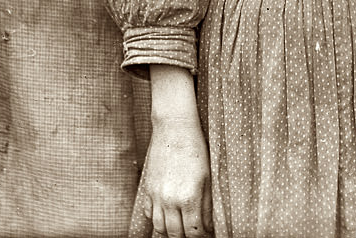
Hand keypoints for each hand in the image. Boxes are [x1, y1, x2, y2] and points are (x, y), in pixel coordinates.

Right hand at [142, 118, 212, 236]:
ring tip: (181, 227)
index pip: (194, 232)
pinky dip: (157, 219)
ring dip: (170, 231)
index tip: (206, 233)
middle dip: (186, 237)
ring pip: (159, 227)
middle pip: (175, 234)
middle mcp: (169, 200)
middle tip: (194, 231)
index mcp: (189, 197)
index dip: (201, 236)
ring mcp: (156, 195)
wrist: (174, 128)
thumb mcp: (208, 177)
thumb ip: (207, 205)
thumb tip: (208, 226)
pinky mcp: (147, 189)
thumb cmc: (196, 149)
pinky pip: (148, 214)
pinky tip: (167, 214)